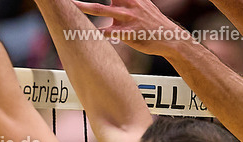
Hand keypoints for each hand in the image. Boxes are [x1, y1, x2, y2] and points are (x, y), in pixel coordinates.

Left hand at [75, 0, 191, 55]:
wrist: (169, 38)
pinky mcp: (128, 33)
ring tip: (72, 4)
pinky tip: (84, 32)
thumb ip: (127, 1)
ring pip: (101, 10)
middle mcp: (129, 3)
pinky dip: (96, 32)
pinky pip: (107, 32)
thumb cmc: (151, 22)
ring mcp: (128, 18)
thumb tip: (115, 2)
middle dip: (87, 0)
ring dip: (84, 7)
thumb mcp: (142, 5)